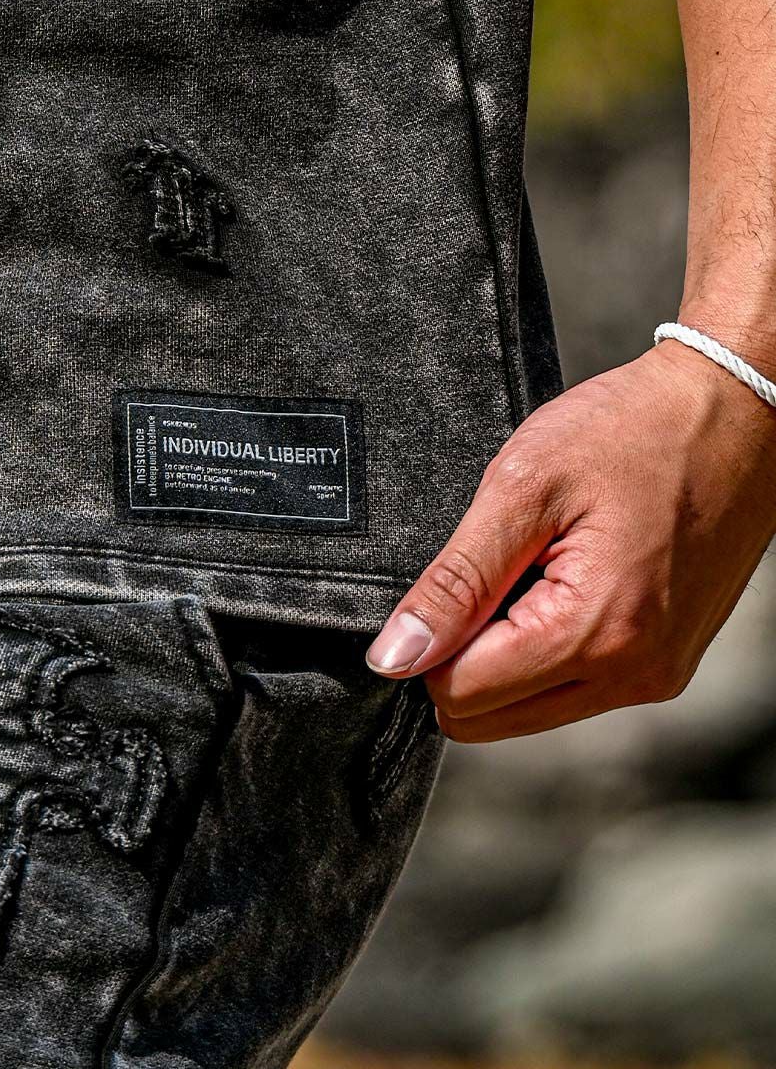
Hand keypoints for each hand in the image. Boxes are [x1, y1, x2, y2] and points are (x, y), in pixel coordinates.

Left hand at [366, 339, 775, 740]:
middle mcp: (634, 675)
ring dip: (508, 648)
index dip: (430, 641)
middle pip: (489, 717)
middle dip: (466, 652)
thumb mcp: (522, 487)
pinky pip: (574, 686)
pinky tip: (566, 574)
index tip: (455, 577)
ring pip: (529, 708)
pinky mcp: (666, 664)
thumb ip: (455, 582)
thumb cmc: (633, 430)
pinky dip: (549, 643)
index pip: (460, 695)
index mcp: (595, 634)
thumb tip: (394, 657)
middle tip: (495, 567)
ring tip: (537, 564)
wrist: (735, 413)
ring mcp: (656, 675)